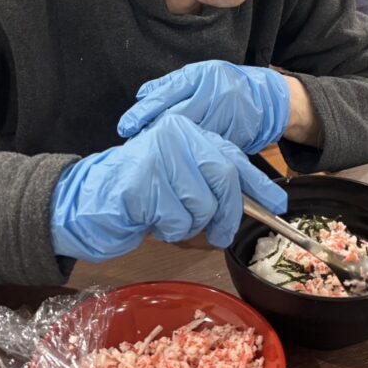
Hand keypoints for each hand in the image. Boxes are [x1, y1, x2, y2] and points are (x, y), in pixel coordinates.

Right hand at [50, 114, 287, 262]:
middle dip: (227, 214)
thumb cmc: (139, 194)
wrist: (88, 201)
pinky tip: (151, 219)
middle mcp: (176, 135)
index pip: (234, 157)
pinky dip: (169, 230)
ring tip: (167, 218)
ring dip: (189, 226)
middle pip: (224, 179)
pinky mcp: (143, 181)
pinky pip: (176, 220)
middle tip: (220, 235)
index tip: (279, 206)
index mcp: (189, 132)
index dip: (260, 184)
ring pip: (202, 205)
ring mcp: (159, 155)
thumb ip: (212, 186)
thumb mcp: (181, 183)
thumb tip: (255, 206)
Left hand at [117, 61, 290, 154]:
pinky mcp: (230, 137)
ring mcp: (222, 117)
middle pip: (174, 117)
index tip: (125, 127)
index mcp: (200, 77)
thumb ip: (170, 85)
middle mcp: (211, 95)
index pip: (165, 96)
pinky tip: (175, 160)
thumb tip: (141, 96)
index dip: (143, 113)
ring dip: (168, 147)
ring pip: (188, 135)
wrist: (263, 99)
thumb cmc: (225, 85)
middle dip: (151, 132)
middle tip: (132, 144)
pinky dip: (188, 155)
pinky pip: (205, 148)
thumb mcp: (198, 74)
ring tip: (149, 154)